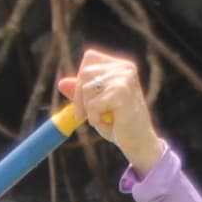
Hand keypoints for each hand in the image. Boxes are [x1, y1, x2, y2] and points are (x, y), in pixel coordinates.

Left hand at [65, 48, 161, 173]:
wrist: (140, 143)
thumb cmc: (119, 124)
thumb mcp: (96, 105)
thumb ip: (81, 92)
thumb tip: (61, 83)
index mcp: (122, 66)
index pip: (90, 58)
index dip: (81, 78)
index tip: (83, 100)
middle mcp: (125, 68)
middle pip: (85, 72)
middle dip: (79, 96)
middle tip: (84, 115)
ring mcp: (125, 79)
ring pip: (86, 87)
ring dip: (87, 108)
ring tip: (101, 118)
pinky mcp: (122, 94)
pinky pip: (93, 104)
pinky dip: (94, 117)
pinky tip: (108, 123)